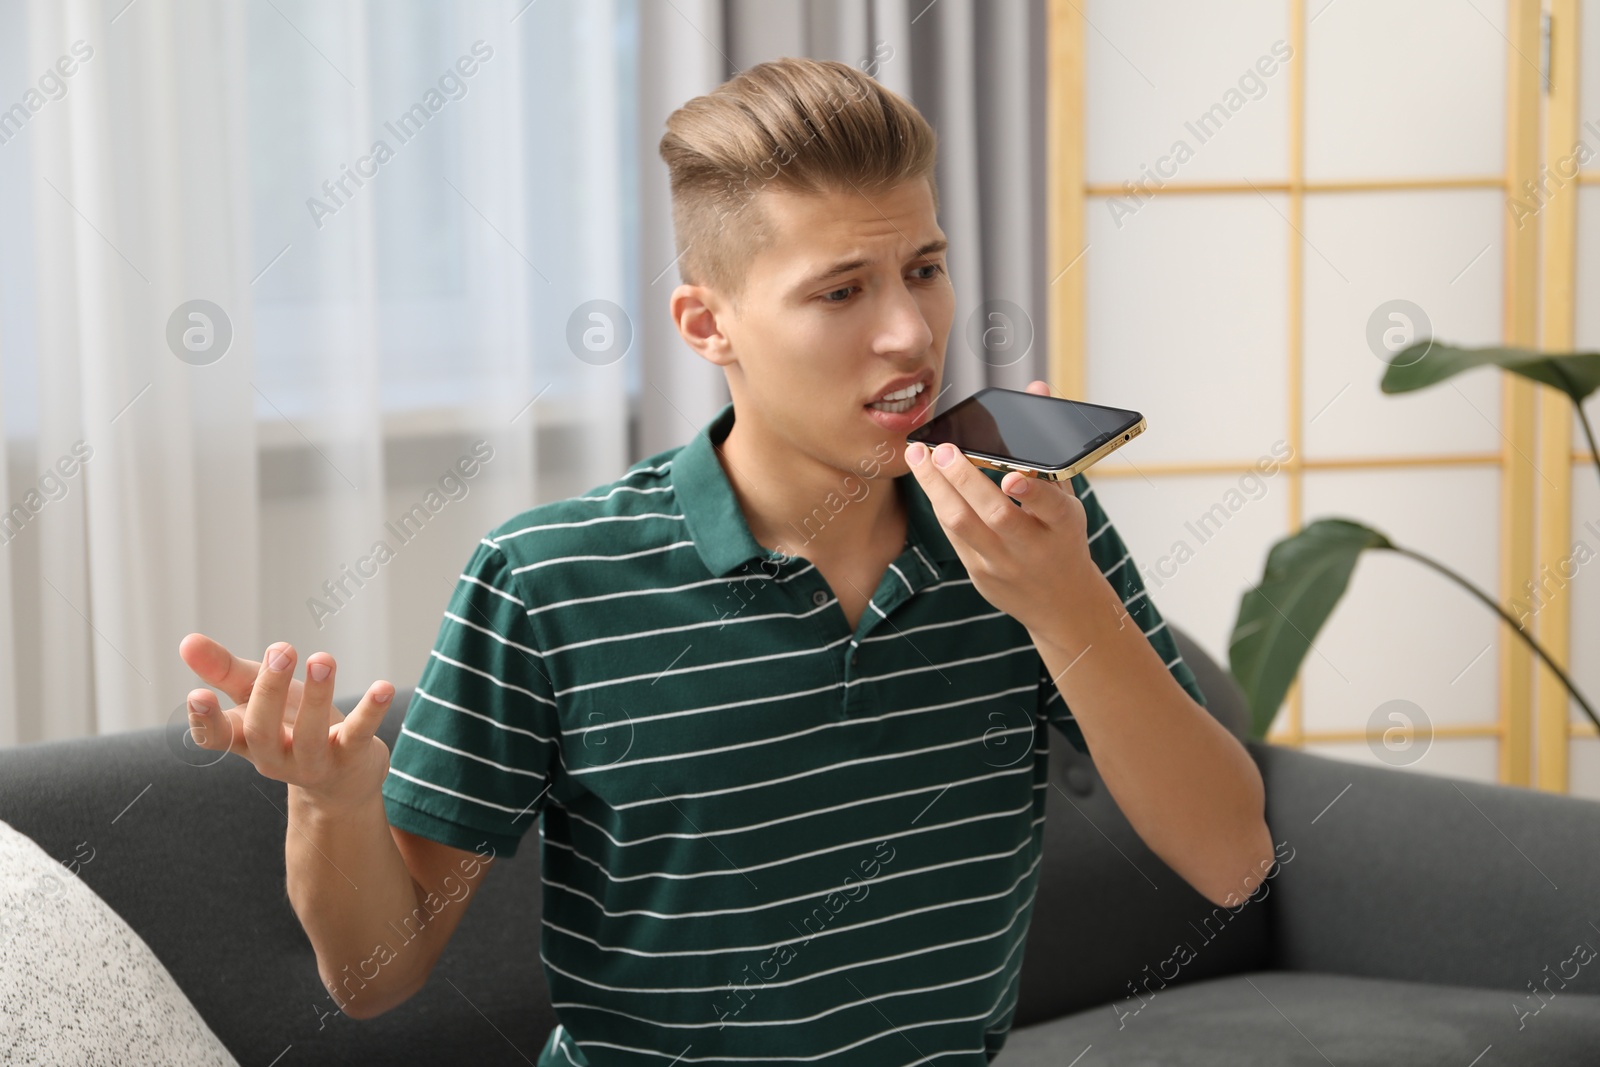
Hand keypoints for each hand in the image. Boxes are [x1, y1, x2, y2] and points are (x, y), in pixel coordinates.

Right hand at [179, 634, 394, 811]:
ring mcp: (314, 762)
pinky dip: (371, 710)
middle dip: (269, 691)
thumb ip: (224, 671)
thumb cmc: (291, 726)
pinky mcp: (351, 758)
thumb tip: (185, 641)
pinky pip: (359, 735)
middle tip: (280, 651)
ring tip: (323, 659)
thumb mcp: (258, 695)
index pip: (216, 738)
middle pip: (263, 731)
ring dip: (318, 696)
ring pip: (310, 735)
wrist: (340, 782)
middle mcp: (275, 757)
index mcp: (246, 740)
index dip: (205, 720)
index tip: (198, 694)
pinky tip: (383, 687)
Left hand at [903, 379, 1098, 634]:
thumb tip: (1037, 388)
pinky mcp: (980, 575)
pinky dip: (939, 504)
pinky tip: (927, 479)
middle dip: (965, 480)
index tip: (1013, 476)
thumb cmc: (1062, 537)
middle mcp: (1034, 548)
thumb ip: (1048, 445)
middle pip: (996, 514)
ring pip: (964, 526)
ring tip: (918, 457)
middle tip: (943, 449)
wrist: (1060, 604)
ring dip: (937, 488)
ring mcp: (1004, 564)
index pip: (1052, 508)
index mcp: (1064, 526)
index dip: (1033, 492)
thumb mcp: (1068, 496)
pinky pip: (953, 536)